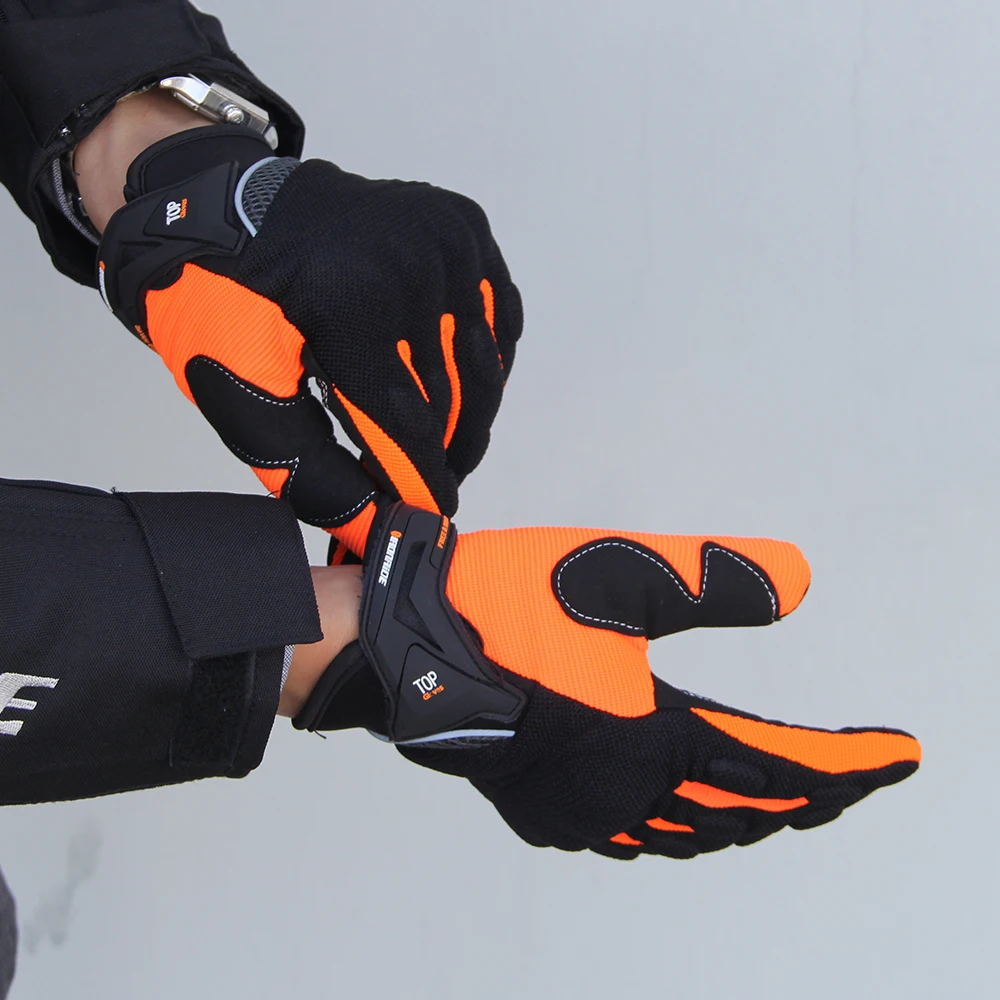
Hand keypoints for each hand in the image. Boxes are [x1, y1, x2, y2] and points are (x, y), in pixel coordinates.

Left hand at [93, 112, 520, 550]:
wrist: (224, 209)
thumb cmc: (225, 300)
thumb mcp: (243, 394)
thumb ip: (312, 473)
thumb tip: (375, 530)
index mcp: (350, 304)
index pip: (409, 424)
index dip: (423, 481)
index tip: (431, 513)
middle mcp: (409, 264)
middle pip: (453, 398)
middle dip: (446, 454)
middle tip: (433, 483)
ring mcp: (443, 238)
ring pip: (483, 362)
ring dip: (470, 414)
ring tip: (445, 444)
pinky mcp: (462, 224)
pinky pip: (499, 315)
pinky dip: (486, 358)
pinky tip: (460, 382)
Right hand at [295, 504, 920, 858]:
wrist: (407, 645)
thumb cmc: (507, 604)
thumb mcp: (623, 572)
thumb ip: (717, 578)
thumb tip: (799, 581)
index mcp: (655, 738)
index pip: (783, 767)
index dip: (850, 763)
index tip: (901, 753)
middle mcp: (626, 793)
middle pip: (746, 812)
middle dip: (809, 796)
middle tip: (848, 775)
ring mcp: (582, 815)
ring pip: (691, 836)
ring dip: (747, 815)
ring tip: (781, 798)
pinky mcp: (545, 816)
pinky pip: (637, 839)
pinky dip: (681, 826)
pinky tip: (679, 812)